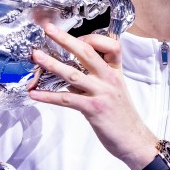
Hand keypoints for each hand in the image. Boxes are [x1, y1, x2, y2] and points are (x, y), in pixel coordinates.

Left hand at [28, 23, 156, 169]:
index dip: (92, 38)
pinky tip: (35, 94)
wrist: (133, 140)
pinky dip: (49, 96)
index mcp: (115, 72)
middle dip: (65, 39)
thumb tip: (69, 71)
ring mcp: (102, 93)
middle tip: (49, 29)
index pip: (110, 45)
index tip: (75, 37)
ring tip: (37, 57)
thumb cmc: (122, 116)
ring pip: (73, 74)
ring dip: (52, 64)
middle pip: (86, 52)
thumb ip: (95, 78)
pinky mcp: (94, 109)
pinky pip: (67, 99)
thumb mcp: (114, 90)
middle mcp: (109, 79)